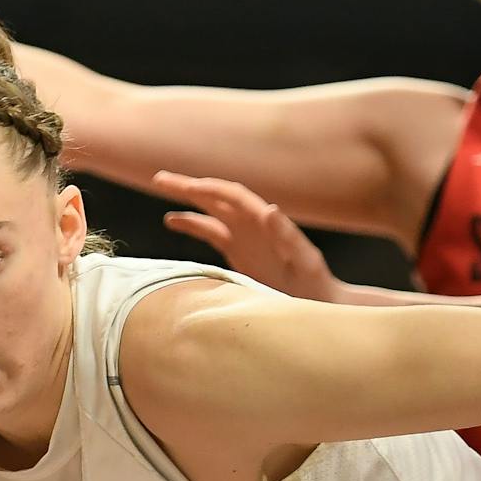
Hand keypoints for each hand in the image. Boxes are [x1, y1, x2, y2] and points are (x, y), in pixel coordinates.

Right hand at [153, 172, 346, 302]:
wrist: (319, 302)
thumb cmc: (315, 283)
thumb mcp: (304, 260)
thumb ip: (287, 236)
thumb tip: (267, 209)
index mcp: (265, 222)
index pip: (234, 196)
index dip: (211, 188)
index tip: (189, 186)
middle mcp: (252, 224)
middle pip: (217, 197)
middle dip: (190, 186)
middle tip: (161, 178)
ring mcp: (244, 237)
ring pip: (210, 211)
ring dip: (187, 201)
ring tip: (161, 188)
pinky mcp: (239, 252)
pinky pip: (211, 233)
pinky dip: (193, 224)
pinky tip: (172, 220)